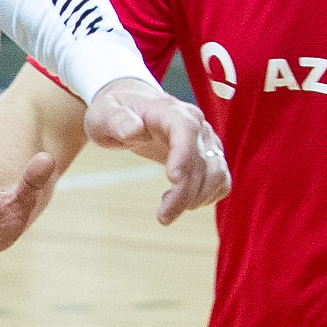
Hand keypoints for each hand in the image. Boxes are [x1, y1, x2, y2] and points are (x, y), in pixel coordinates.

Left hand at [82, 75, 231, 224]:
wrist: (132, 108)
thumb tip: (135, 131)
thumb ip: (118, 122)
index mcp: (170, 111)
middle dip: (184, 193)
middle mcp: (196, 124)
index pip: (185, 130)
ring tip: (167, 211)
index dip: (184, 155)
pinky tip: (179, 200)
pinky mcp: (210, 156)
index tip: (174, 179)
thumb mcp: (105, 114)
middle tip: (163, 218)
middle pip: (201, 161)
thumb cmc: (115, 111)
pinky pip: (221, 181)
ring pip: (216, 174)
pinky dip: (206, 197)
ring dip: (196, 199)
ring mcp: (206, 141)